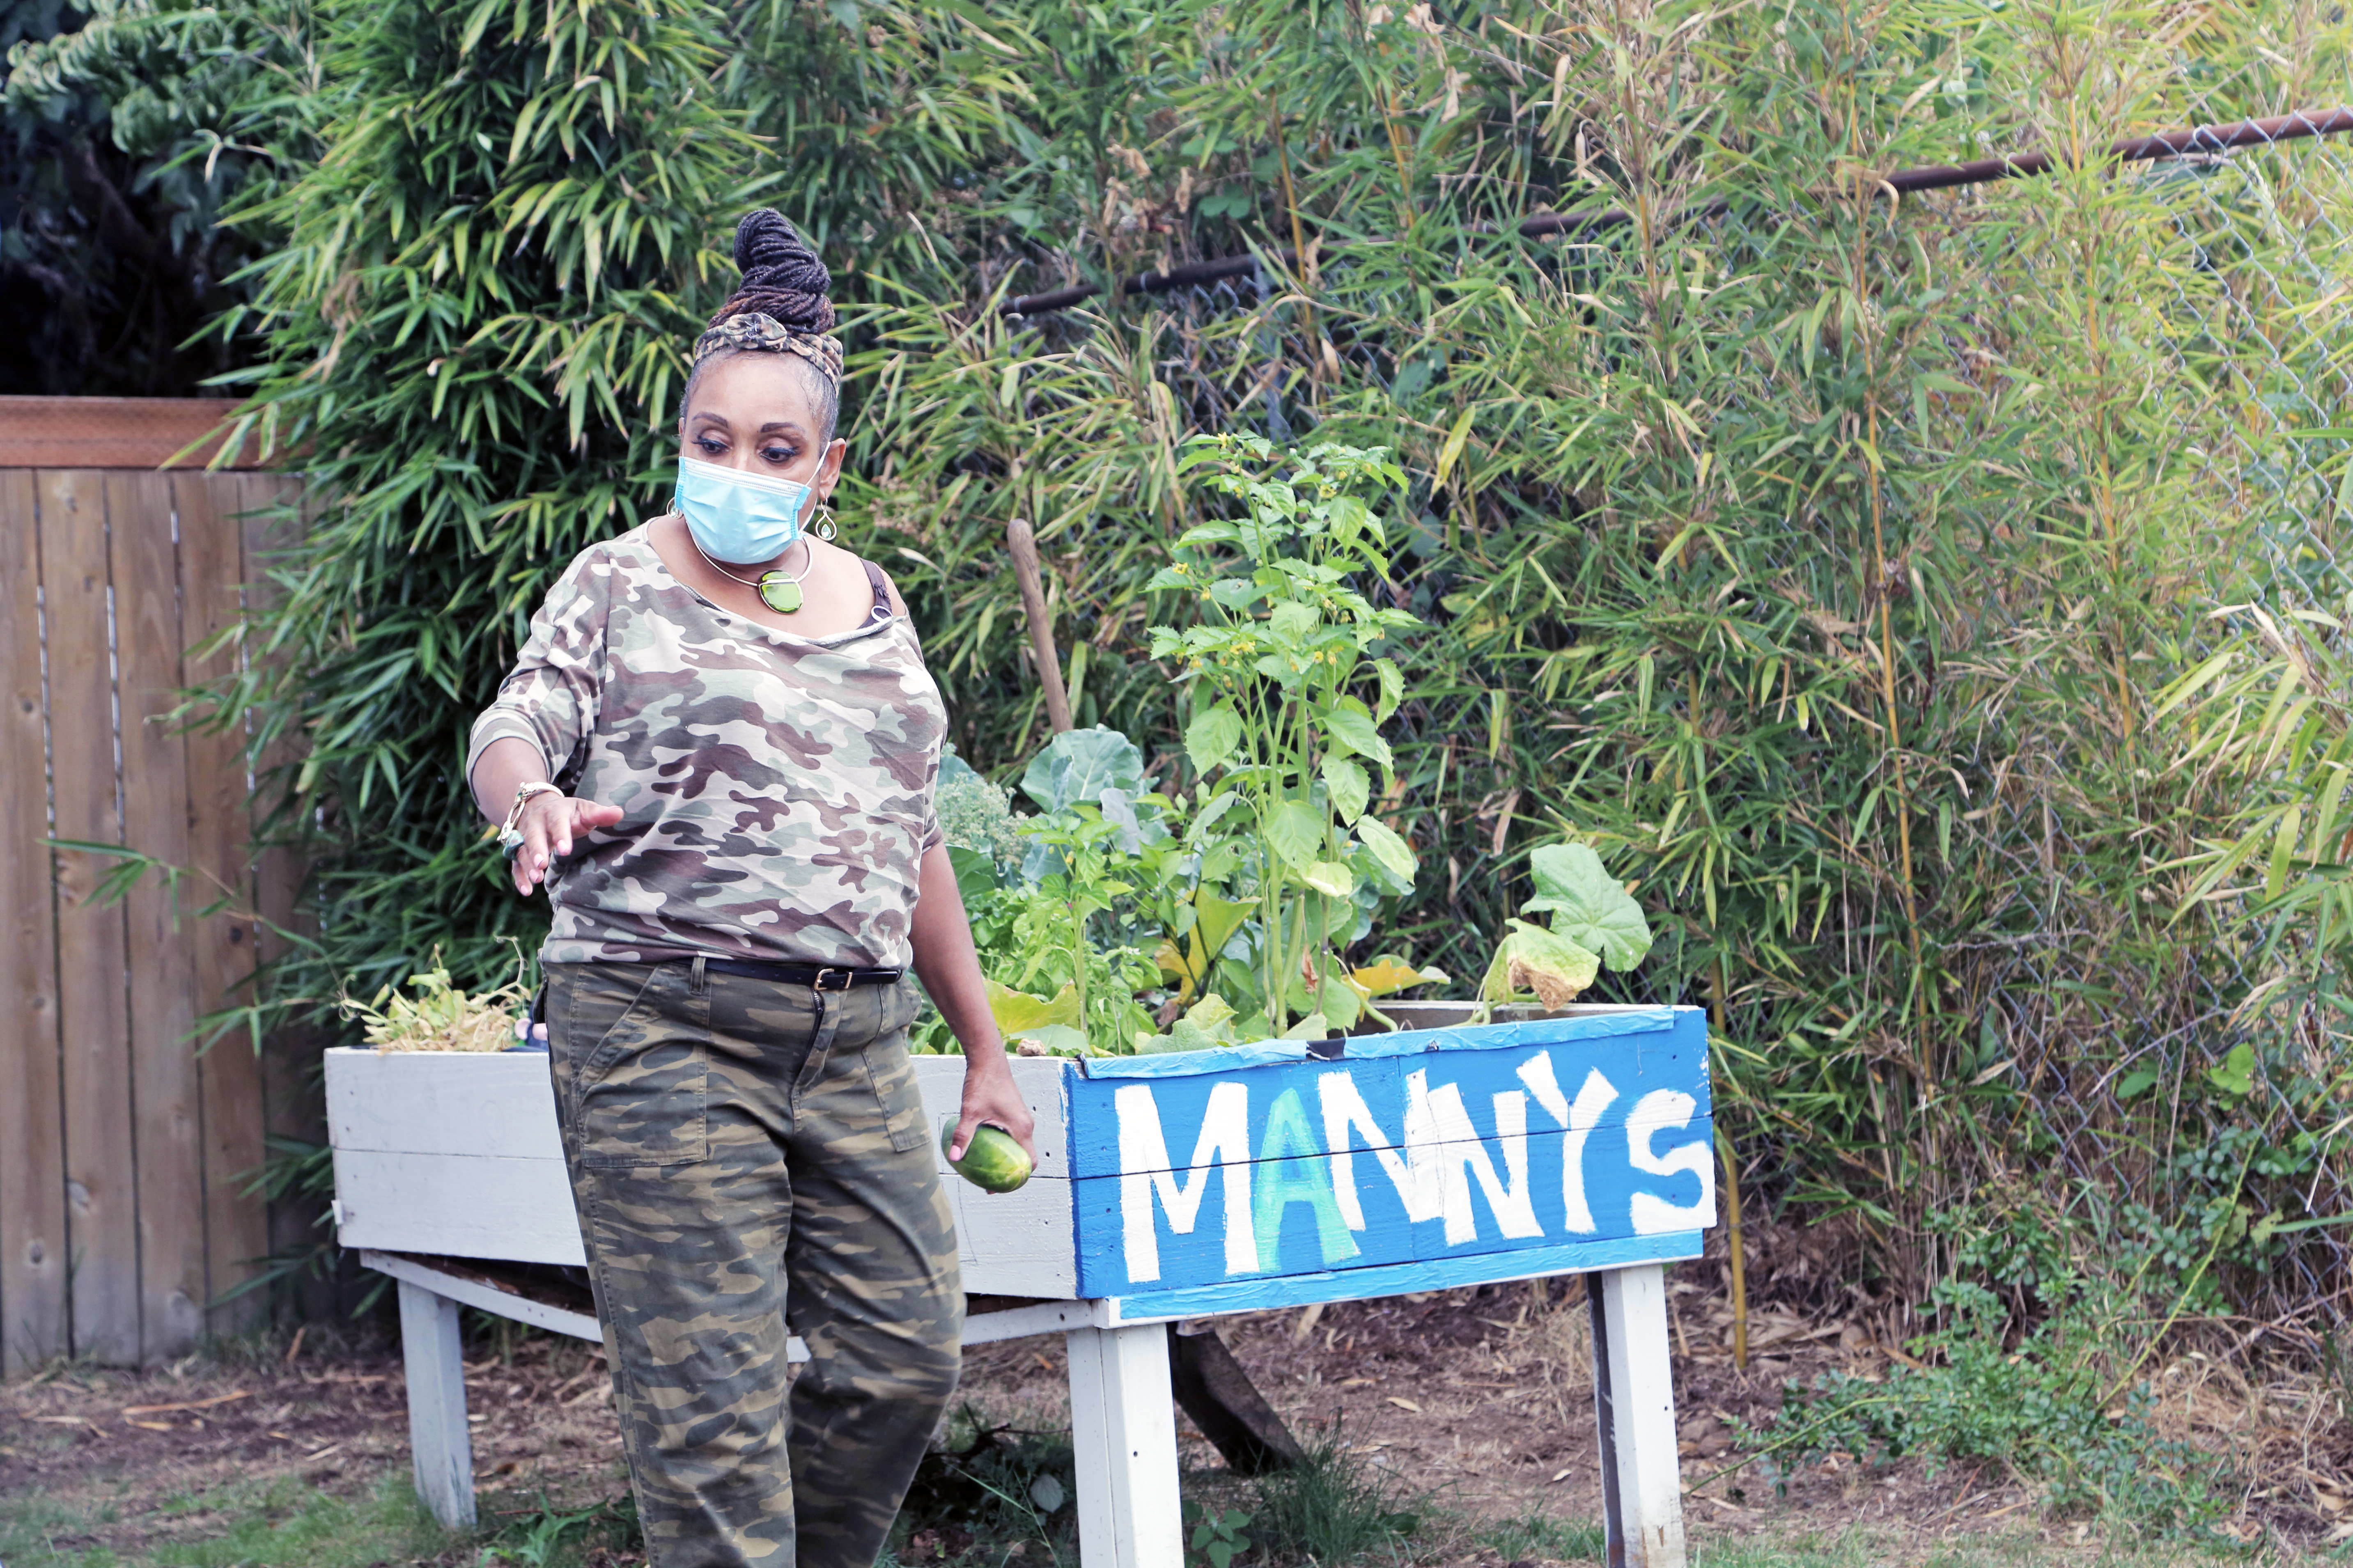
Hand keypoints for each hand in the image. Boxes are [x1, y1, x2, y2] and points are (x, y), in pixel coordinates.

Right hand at [510, 792, 623, 894]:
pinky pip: (515, 864)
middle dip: (536, 850)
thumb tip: (619, 813)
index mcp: (554, 812)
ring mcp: (524, 837)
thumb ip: (599, 814)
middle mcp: (535, 823)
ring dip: (527, 865)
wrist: (538, 806)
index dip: (560, 835)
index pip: (557, 822)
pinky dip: (519, 877)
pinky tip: (527, 890)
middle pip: (533, 836)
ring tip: (536, 879)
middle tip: (542, 865)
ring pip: (521, 850)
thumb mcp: (584, 809)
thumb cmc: (569, 812)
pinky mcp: (518, 850)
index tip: (565, 850)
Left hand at [949, 1051, 1037, 1174]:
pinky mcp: (1013, 1112)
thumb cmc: (982, 1084)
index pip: (1029, 1162)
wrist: (989, 1060)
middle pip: (1024, 1156)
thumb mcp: (970, 1111)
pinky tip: (984, 1146)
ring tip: (986, 1167)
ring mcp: (1021, 1118)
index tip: (1000, 1187)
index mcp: (1022, 1128)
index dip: (1018, 1179)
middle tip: (990, 1182)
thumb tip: (954, 1157)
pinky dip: (1003, 1145)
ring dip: (1006, 1158)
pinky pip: (1012, 1135)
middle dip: (1010, 1171)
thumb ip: (964, 1135)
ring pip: (1018, 1145)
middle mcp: (1025, 1125)